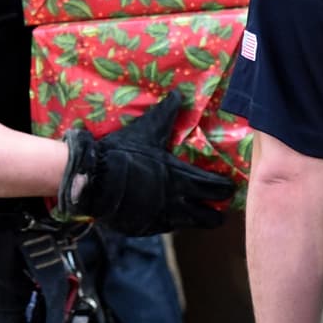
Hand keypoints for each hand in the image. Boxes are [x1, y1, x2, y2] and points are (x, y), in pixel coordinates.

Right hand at [58, 93, 234, 235]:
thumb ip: (167, 113)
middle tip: (217, 204)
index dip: (227, 188)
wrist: (92, 180)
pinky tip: (165, 211)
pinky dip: (169, 220)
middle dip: (218, 212)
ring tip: (194, 209)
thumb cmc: (122, 154)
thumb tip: (180, 93)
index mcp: (182, 179)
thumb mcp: (147, 130)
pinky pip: (164, 227)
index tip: (229, 185)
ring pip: (189, 226)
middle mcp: (176, 204)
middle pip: (211, 218)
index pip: (218, 190)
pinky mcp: (144, 229)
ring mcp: (160, 219)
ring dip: (195, 218)